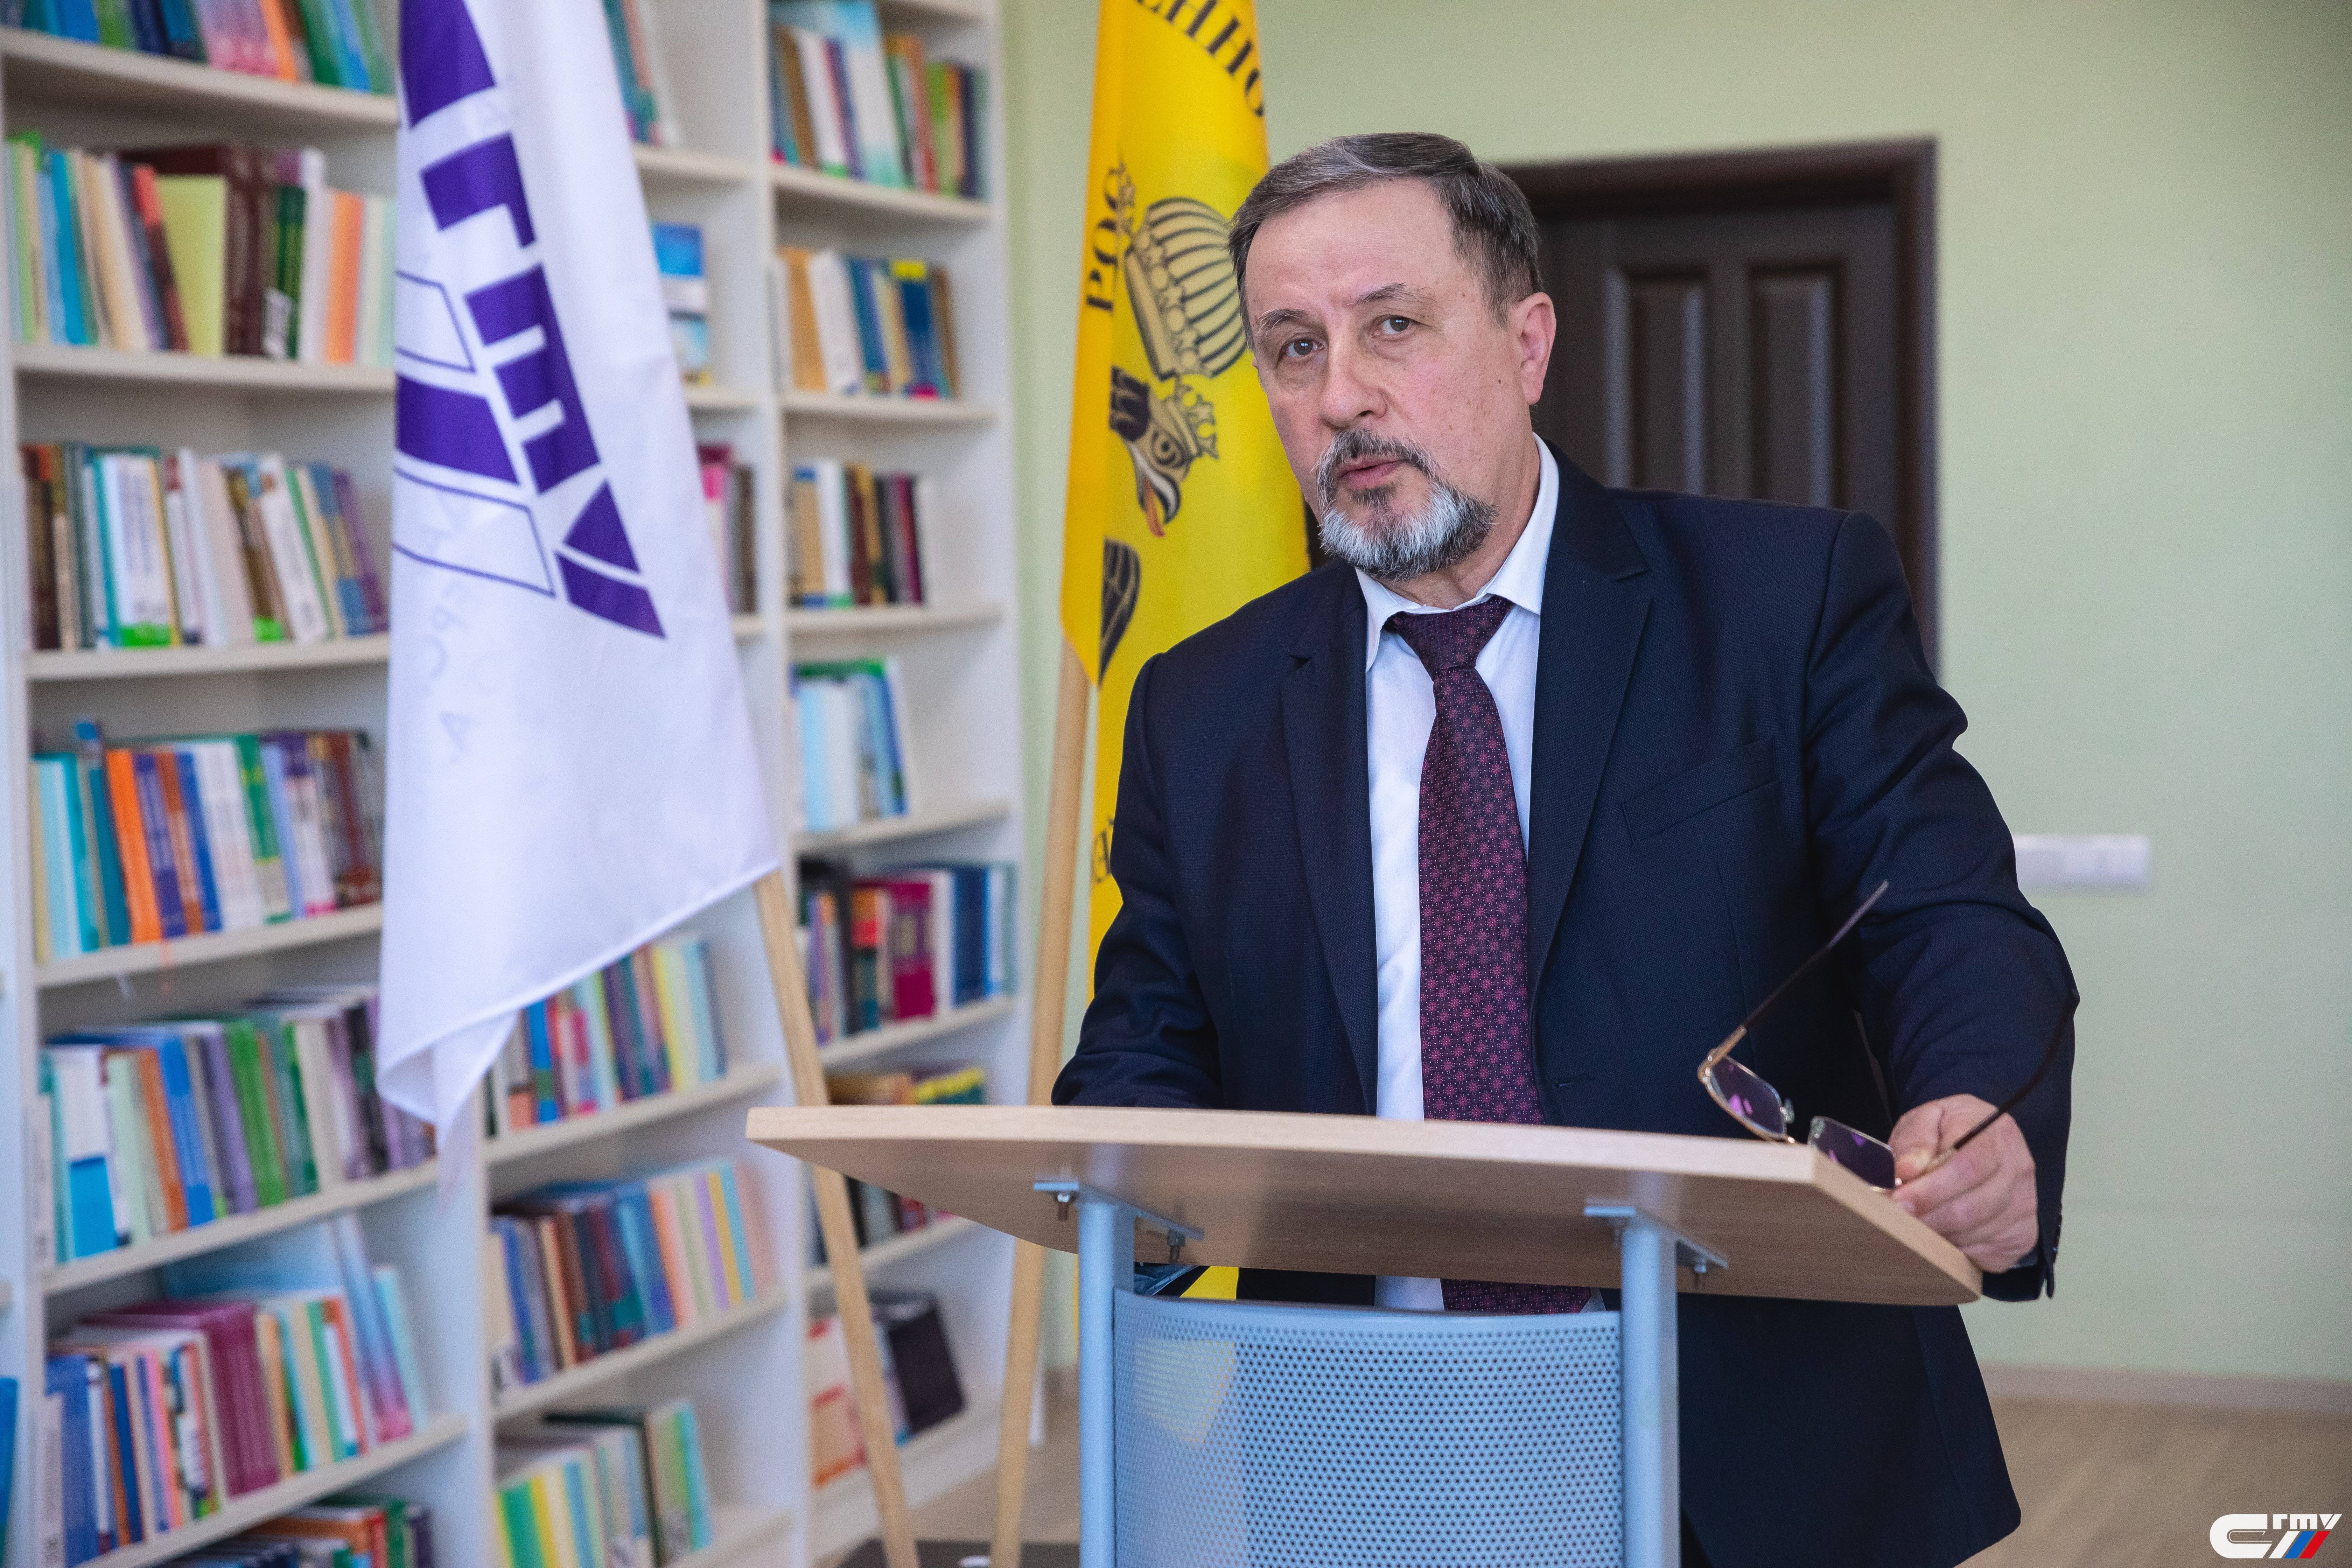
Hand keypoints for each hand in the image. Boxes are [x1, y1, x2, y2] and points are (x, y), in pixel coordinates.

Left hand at [1888, 1094, 2037, 1274]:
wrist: (1978, 1141)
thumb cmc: (1947, 1132)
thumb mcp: (1925, 1120)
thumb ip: (1915, 1140)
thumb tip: (1906, 1170)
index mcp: (1997, 1133)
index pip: (1969, 1167)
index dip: (1931, 1189)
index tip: (1900, 1200)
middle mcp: (2020, 1169)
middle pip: (1974, 1206)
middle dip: (1930, 1216)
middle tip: (1896, 1219)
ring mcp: (2025, 1205)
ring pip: (1977, 1232)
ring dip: (1939, 1234)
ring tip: (1913, 1223)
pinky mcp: (2022, 1235)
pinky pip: (1986, 1254)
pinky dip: (1957, 1250)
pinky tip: (1939, 1234)